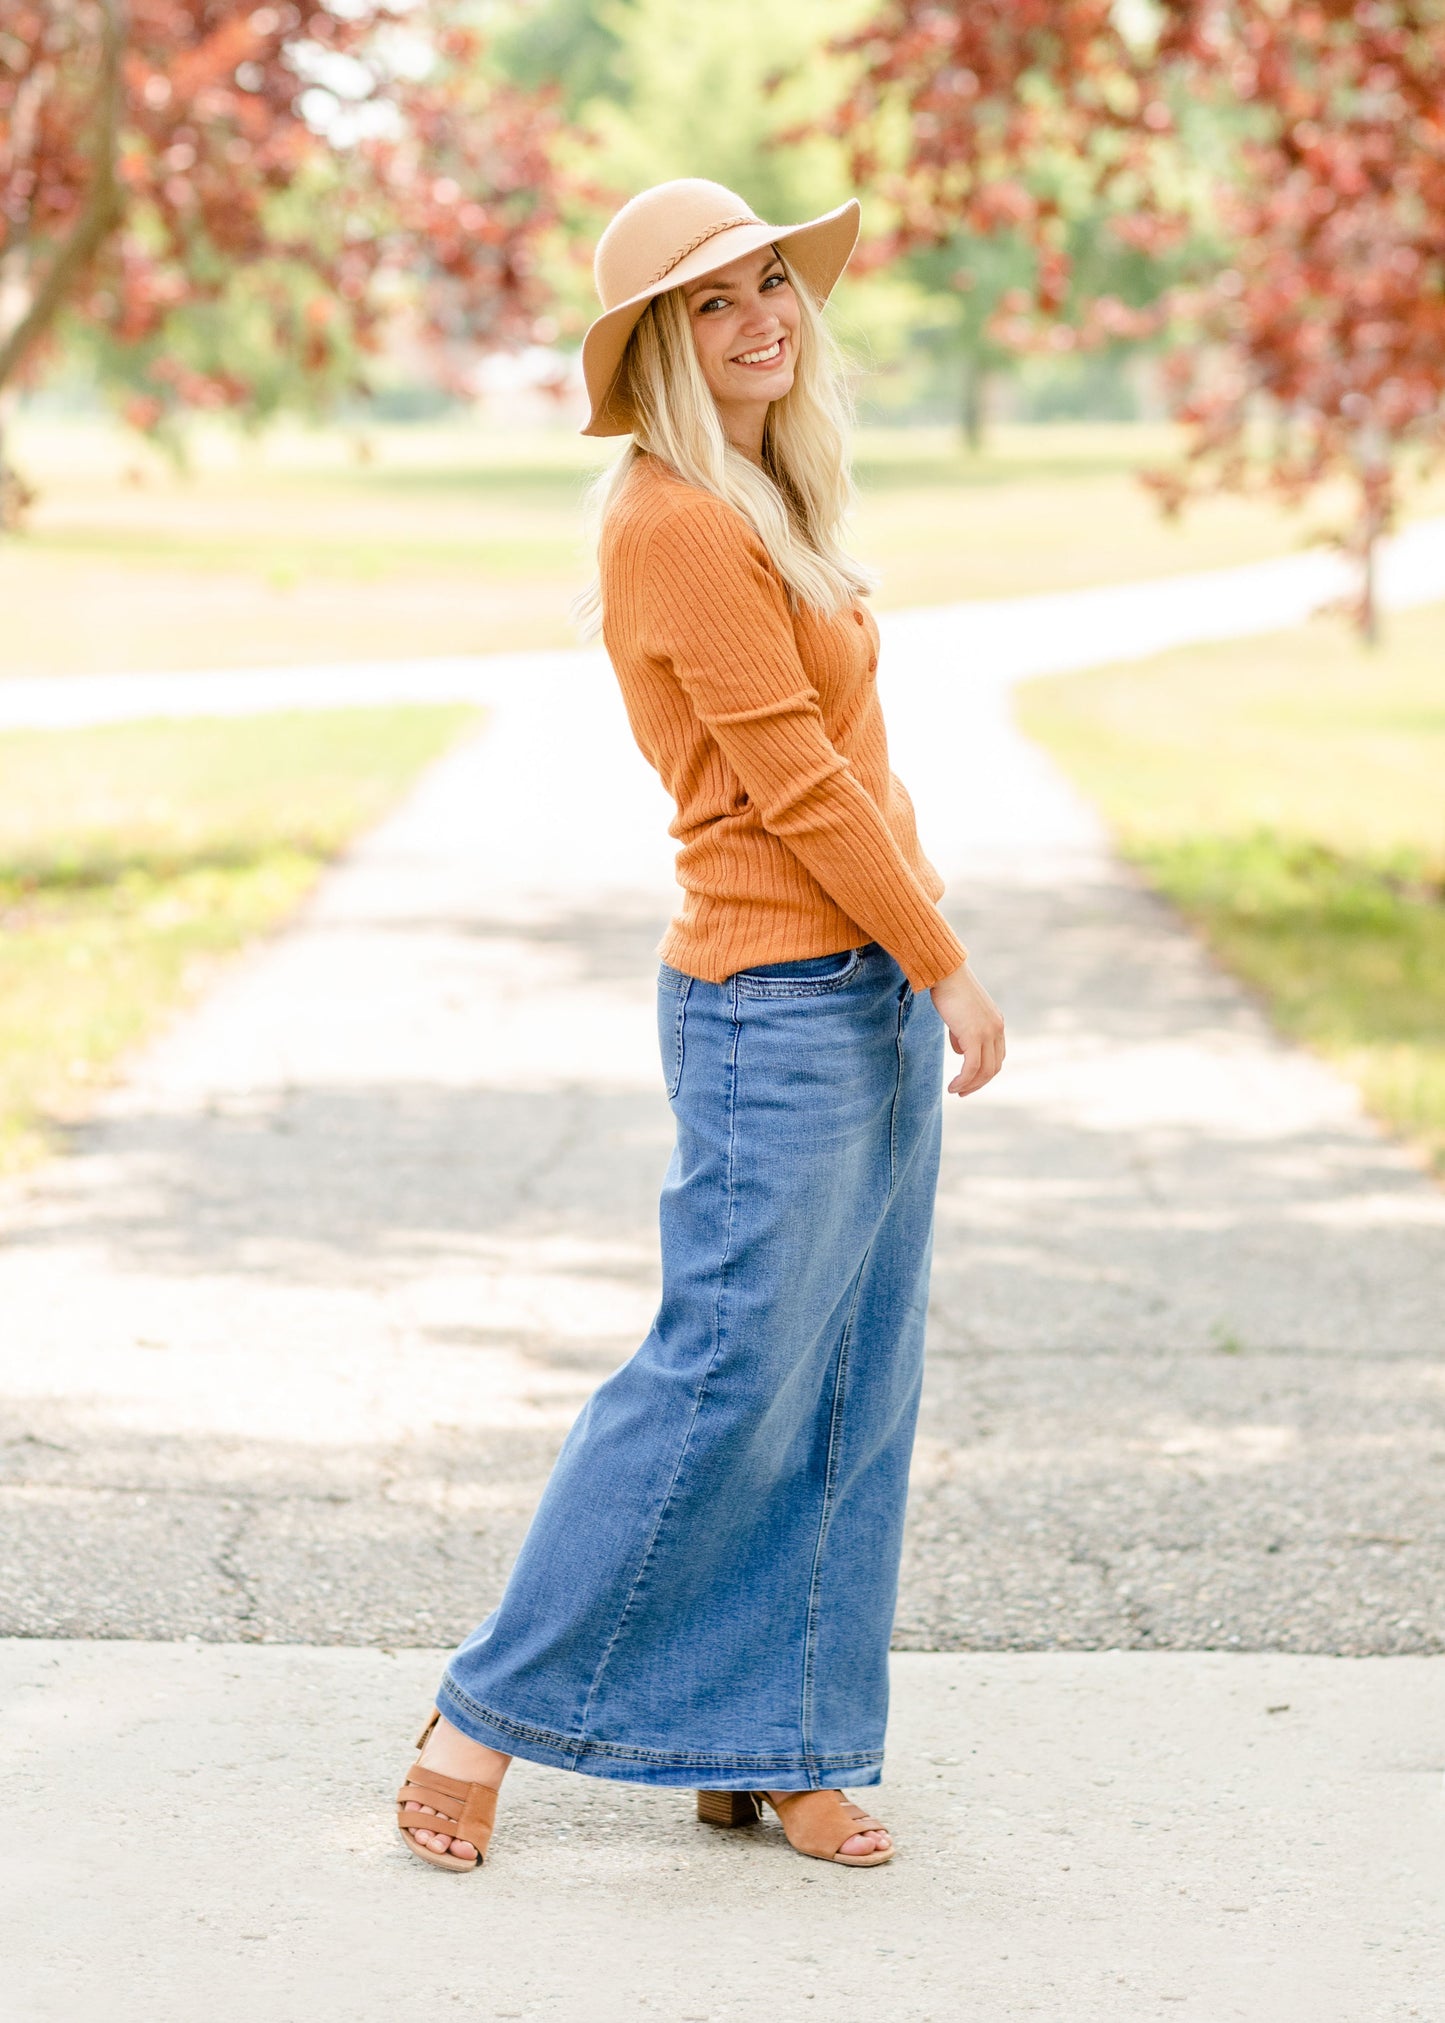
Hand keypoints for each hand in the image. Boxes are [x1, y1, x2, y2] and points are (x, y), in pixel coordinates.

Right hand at [930, 961, 1004, 1097]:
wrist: (946, 974)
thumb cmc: (949, 989)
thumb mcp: (960, 1015)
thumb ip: (963, 1033)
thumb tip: (960, 1051)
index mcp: (996, 1023)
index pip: (997, 1056)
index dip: (984, 1072)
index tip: (968, 1081)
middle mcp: (997, 1029)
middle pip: (994, 1067)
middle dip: (978, 1084)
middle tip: (962, 1092)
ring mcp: (988, 1032)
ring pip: (984, 1071)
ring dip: (970, 1085)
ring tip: (955, 1091)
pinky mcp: (974, 1035)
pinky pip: (972, 1067)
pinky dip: (964, 1080)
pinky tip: (953, 1086)